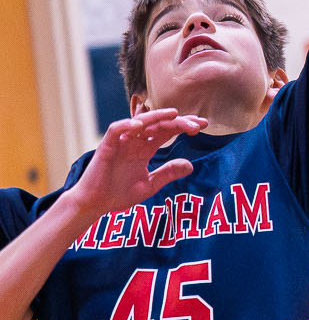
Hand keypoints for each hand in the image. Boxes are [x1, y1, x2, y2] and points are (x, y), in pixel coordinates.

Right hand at [72, 108, 203, 219]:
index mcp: (145, 149)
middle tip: (197, 123)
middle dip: (178, 121)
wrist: (95, 205)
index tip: (203, 125)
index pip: (167, 131)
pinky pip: (116, 130)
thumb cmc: (118, 194)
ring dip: (156, 117)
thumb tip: (191, 165)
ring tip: (174, 114)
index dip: (184, 126)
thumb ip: (167, 173)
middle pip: (158, 124)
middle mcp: (135, 142)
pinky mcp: (106, 147)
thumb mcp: (149, 185)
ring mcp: (121, 143)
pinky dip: (127, 125)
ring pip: (139, 122)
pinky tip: (140, 125)